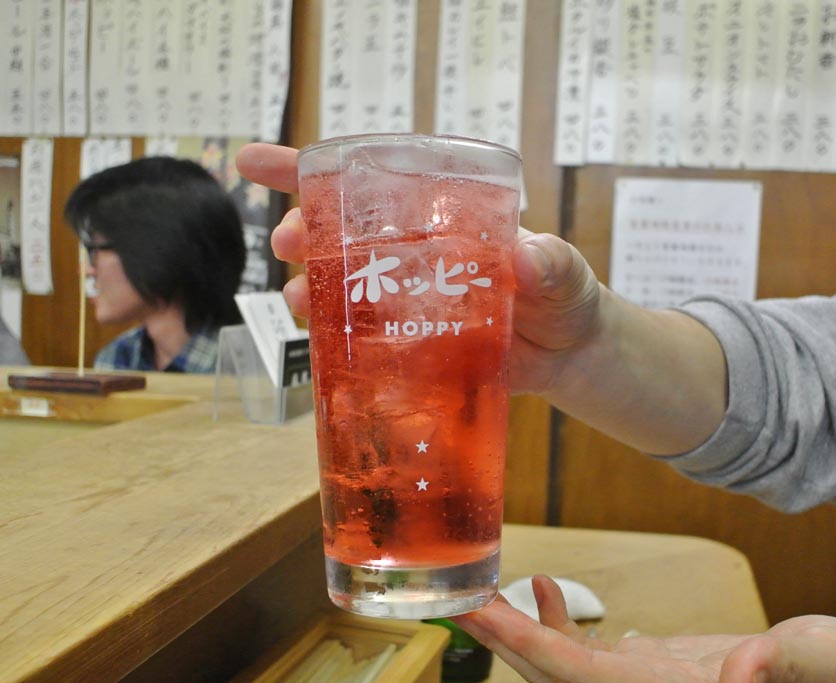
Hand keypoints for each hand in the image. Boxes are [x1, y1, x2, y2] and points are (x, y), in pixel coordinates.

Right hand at [235, 142, 601, 394]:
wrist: (572, 356)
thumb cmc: (566, 296)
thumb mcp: (562, 272)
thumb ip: (550, 262)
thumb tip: (528, 255)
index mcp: (439, 217)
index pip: (371, 182)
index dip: (309, 170)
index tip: (255, 163)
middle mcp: (414, 254)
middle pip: (341, 233)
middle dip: (302, 230)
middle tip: (286, 241)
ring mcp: (408, 300)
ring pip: (342, 286)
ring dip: (309, 287)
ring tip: (295, 299)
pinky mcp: (412, 345)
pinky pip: (363, 339)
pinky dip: (336, 341)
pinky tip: (321, 345)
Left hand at [454, 575, 835, 682]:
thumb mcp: (826, 663)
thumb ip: (782, 668)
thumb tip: (734, 681)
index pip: (583, 681)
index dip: (526, 646)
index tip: (481, 612)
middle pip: (555, 677)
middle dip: (501, 638)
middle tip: (455, 594)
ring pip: (562, 667)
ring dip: (517, 630)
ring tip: (481, 589)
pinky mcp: (649, 675)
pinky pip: (585, 656)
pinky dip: (554, 623)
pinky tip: (541, 589)